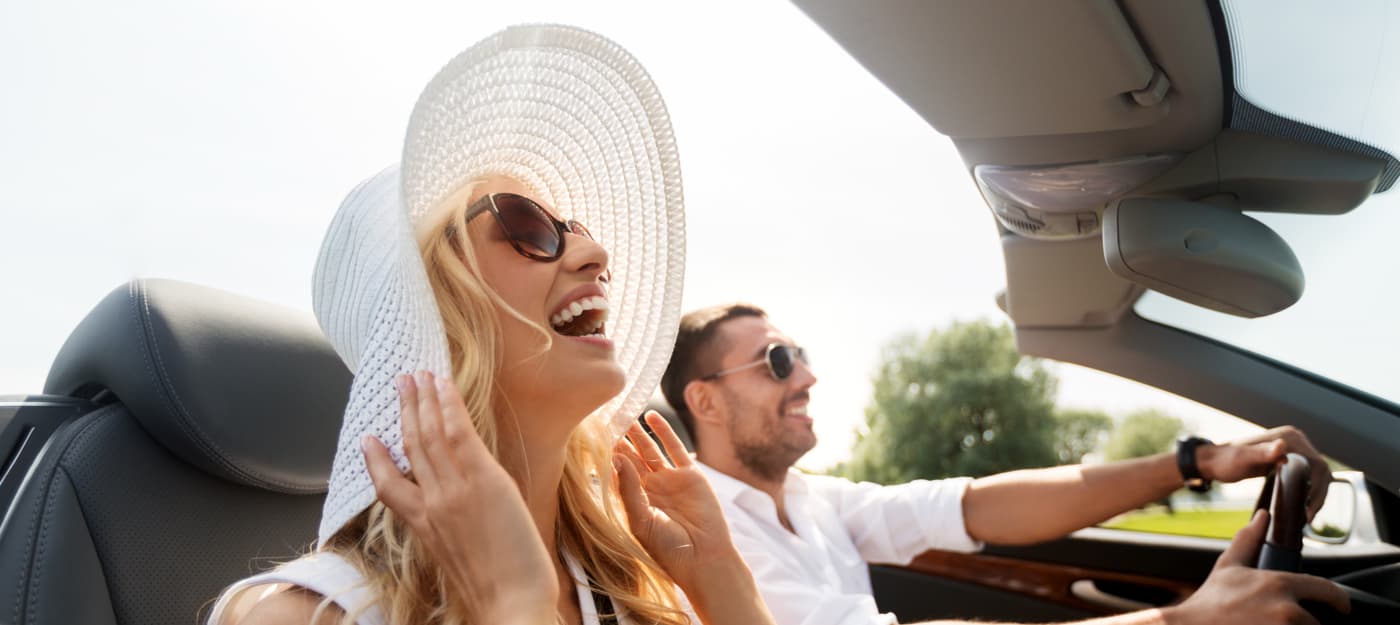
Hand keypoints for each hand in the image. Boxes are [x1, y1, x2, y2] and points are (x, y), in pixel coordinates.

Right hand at [362, 371, 556, 624]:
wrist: (511, 604)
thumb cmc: (498, 593)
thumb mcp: (459, 561)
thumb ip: (450, 533)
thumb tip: (458, 518)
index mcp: (423, 527)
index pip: (389, 486)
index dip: (376, 460)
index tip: (369, 440)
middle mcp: (432, 503)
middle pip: (410, 446)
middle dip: (405, 411)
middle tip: (400, 383)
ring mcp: (454, 489)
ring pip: (430, 433)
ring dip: (423, 399)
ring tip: (418, 374)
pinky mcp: (482, 480)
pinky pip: (458, 433)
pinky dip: (448, 406)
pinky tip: (443, 386)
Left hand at [614, 412, 739, 590]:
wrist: (703, 557)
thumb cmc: (668, 548)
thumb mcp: (641, 521)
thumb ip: (628, 490)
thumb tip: (616, 458)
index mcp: (634, 502)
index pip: (615, 473)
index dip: (605, 455)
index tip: (591, 436)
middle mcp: (650, 488)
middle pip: (630, 457)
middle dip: (618, 439)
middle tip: (605, 418)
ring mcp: (669, 480)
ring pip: (649, 449)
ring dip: (637, 433)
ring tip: (624, 413)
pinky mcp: (690, 475)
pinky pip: (674, 448)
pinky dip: (663, 431)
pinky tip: (651, 417)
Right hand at [1167, 510, 1348, 624]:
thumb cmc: (1209, 602)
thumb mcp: (1229, 567)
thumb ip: (1249, 539)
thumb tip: (1262, 516)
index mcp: (1279, 584)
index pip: (1328, 590)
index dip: (1339, 601)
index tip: (1341, 608)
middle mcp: (1286, 610)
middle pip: (1318, 622)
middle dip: (1306, 624)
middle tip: (1286, 622)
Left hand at [1197, 426, 1330, 517]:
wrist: (1213, 462)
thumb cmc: (1224, 461)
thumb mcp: (1242, 458)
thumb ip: (1260, 453)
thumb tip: (1282, 446)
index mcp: (1289, 437)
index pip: (1316, 464)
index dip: (1317, 487)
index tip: (1309, 508)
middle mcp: (1295, 441)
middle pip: (1320, 470)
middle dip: (1319, 494)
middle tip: (1308, 517)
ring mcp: (1293, 451)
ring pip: (1317, 475)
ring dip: (1317, 495)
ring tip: (1307, 517)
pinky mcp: (1288, 461)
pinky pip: (1306, 477)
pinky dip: (1309, 492)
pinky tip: (1303, 507)